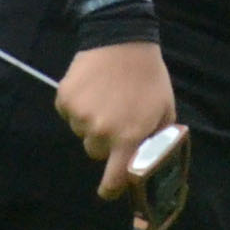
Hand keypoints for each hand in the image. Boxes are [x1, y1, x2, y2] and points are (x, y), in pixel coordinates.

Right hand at [56, 42, 178, 199]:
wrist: (121, 39)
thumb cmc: (149, 77)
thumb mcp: (165, 109)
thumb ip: (158, 140)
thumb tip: (149, 163)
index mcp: (128, 136)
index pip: (115, 179)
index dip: (112, 189)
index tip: (109, 191)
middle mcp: (101, 131)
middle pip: (96, 152)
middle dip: (106, 141)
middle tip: (117, 117)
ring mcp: (79, 115)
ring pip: (82, 132)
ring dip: (91, 122)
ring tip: (105, 97)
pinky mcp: (64, 100)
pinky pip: (69, 115)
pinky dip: (77, 106)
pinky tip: (91, 89)